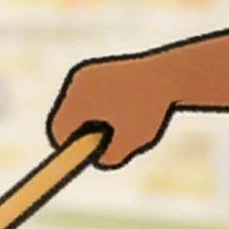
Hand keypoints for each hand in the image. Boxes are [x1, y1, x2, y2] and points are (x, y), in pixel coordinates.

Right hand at [48, 56, 175, 167]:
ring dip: (87, 119)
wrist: (168, 73)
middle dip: (79, 133)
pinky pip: (83, 95)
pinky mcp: (94, 69)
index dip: (69, 148)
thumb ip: (109, 158)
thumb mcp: (131, 142)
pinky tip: (118, 106)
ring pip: (73, 106)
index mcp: (80, 100)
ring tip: (116, 122)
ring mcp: (85, 73)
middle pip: (63, 118)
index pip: (59, 132)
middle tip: (102, 141)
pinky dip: (94, 105)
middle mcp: (77, 82)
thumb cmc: (150, 110)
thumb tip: (96, 159)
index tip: (82, 156)